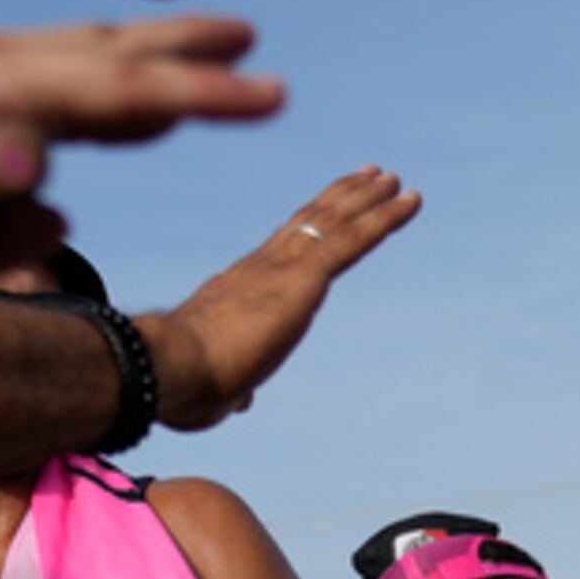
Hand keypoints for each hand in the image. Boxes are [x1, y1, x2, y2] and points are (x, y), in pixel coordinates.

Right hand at [0, 13, 284, 306]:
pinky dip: (166, 92)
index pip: (41, 106)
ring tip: (262, 60)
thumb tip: (64, 225)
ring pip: (111, 75)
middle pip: (92, 67)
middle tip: (239, 36)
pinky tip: (228, 91)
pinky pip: (95, 91)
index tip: (168, 101)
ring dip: (192, 72)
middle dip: (167, 61)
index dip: (110, 100)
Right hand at [144, 169, 425, 427]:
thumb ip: (234, 389)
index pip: (279, 252)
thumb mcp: (216, 388)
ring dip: (369, 199)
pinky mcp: (304, 278)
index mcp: (238, 289)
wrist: (169, 366)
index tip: (326, 211)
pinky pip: (353, 240)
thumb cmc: (182, 384)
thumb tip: (241, 401)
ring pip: (334, 221)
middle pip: (308, 222)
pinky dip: (385, 218)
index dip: (306, 229)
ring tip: (395, 180)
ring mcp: (282, 268)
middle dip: (341, 198)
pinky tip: (410, 200)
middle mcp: (260, 268)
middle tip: (370, 176)